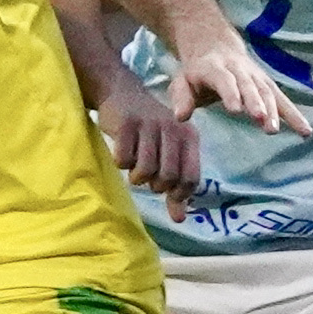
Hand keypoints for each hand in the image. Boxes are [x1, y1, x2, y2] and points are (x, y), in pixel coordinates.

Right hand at [102, 85, 202, 209]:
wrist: (121, 93)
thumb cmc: (147, 130)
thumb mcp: (167, 154)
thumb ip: (175, 188)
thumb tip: (179, 219)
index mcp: (189, 136)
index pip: (191, 178)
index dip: (179, 193)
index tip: (167, 192)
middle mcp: (173, 128)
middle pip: (167, 178)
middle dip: (155, 185)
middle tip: (147, 176)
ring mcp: (149, 125)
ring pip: (145, 170)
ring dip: (136, 177)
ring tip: (134, 167)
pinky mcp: (126, 124)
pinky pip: (124, 160)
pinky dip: (121, 163)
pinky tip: (122, 153)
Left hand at [162, 34, 310, 139]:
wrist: (215, 44)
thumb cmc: (196, 71)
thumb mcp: (182, 80)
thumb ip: (181, 98)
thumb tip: (181, 116)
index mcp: (215, 68)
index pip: (224, 79)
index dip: (231, 92)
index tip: (236, 110)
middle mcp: (238, 70)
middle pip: (249, 85)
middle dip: (256, 102)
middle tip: (261, 120)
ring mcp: (255, 76)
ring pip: (266, 91)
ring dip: (272, 111)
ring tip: (274, 130)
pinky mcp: (267, 84)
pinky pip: (282, 99)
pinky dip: (294, 115)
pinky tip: (306, 131)